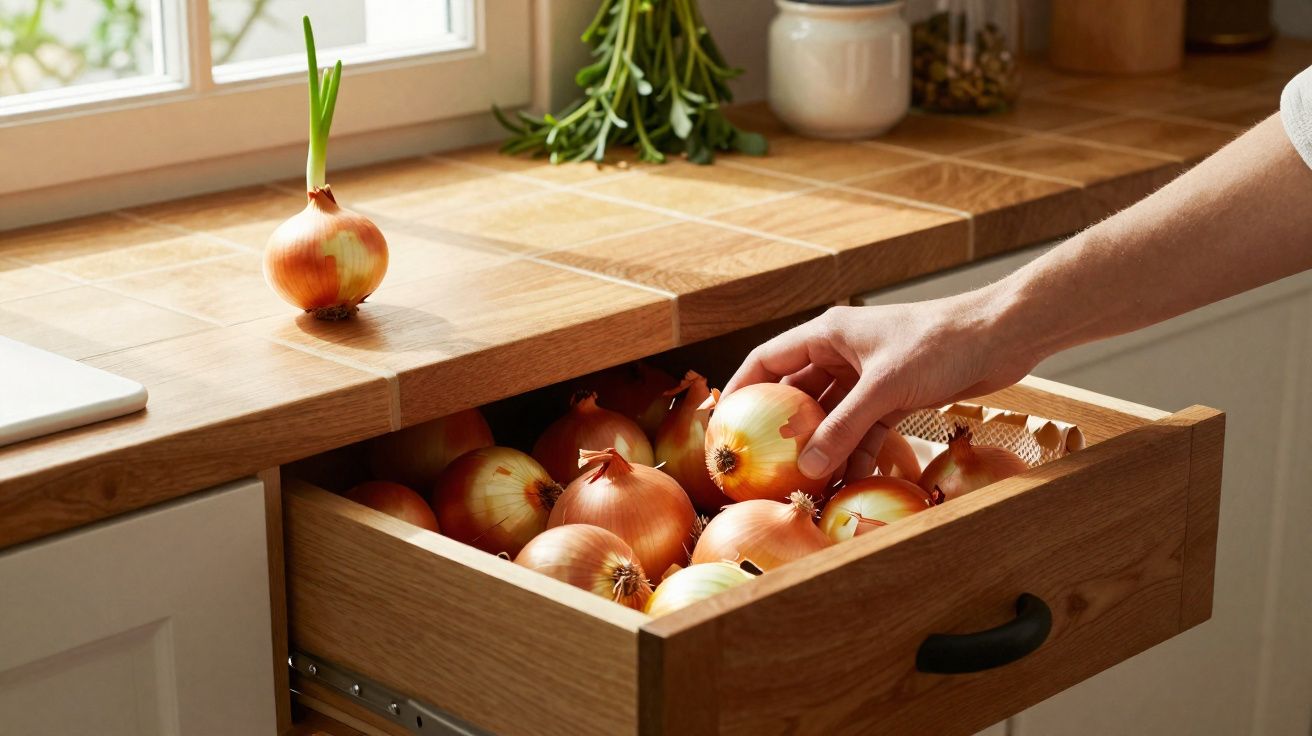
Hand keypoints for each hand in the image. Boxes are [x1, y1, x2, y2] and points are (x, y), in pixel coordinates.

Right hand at [724, 293, 1040, 482]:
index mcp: (829, 333)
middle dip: (783, 429)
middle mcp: (843, 352)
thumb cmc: (940, 344)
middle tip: (763, 464)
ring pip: (833, 415)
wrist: (1002, 336)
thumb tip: (810, 468)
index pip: (768, 360)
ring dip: (822, 447)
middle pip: (799, 393)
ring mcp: (869, 375)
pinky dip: (857, 451)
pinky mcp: (895, 394)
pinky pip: (864, 427)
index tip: (723, 424)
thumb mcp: (885, 388)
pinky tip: (849, 480)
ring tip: (806, 483)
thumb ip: (845, 428)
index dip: (741, 389)